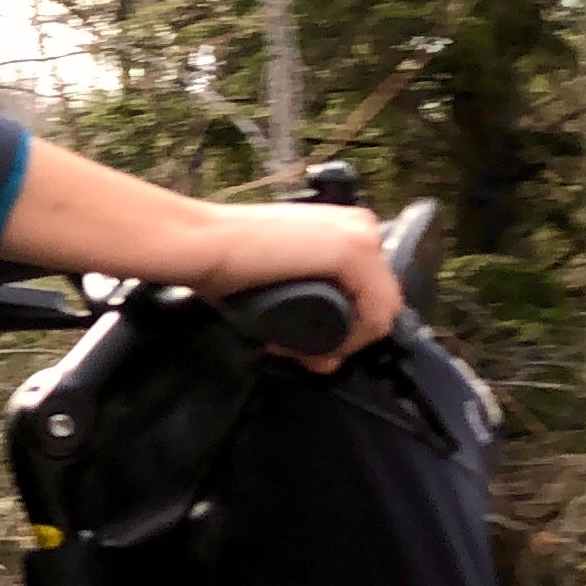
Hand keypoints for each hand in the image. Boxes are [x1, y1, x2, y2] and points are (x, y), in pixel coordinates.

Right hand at [183, 201, 401, 365]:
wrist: (203, 244)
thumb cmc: (229, 262)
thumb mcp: (284, 284)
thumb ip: (311, 309)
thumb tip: (328, 359)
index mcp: (346, 228)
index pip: (373, 292)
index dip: (347, 329)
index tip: (303, 343)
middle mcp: (362, 226)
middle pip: (381, 303)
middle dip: (346, 339)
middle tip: (300, 352)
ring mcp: (361, 238)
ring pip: (382, 313)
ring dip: (344, 343)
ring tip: (300, 349)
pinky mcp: (354, 253)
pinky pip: (374, 316)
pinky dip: (348, 341)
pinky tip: (314, 347)